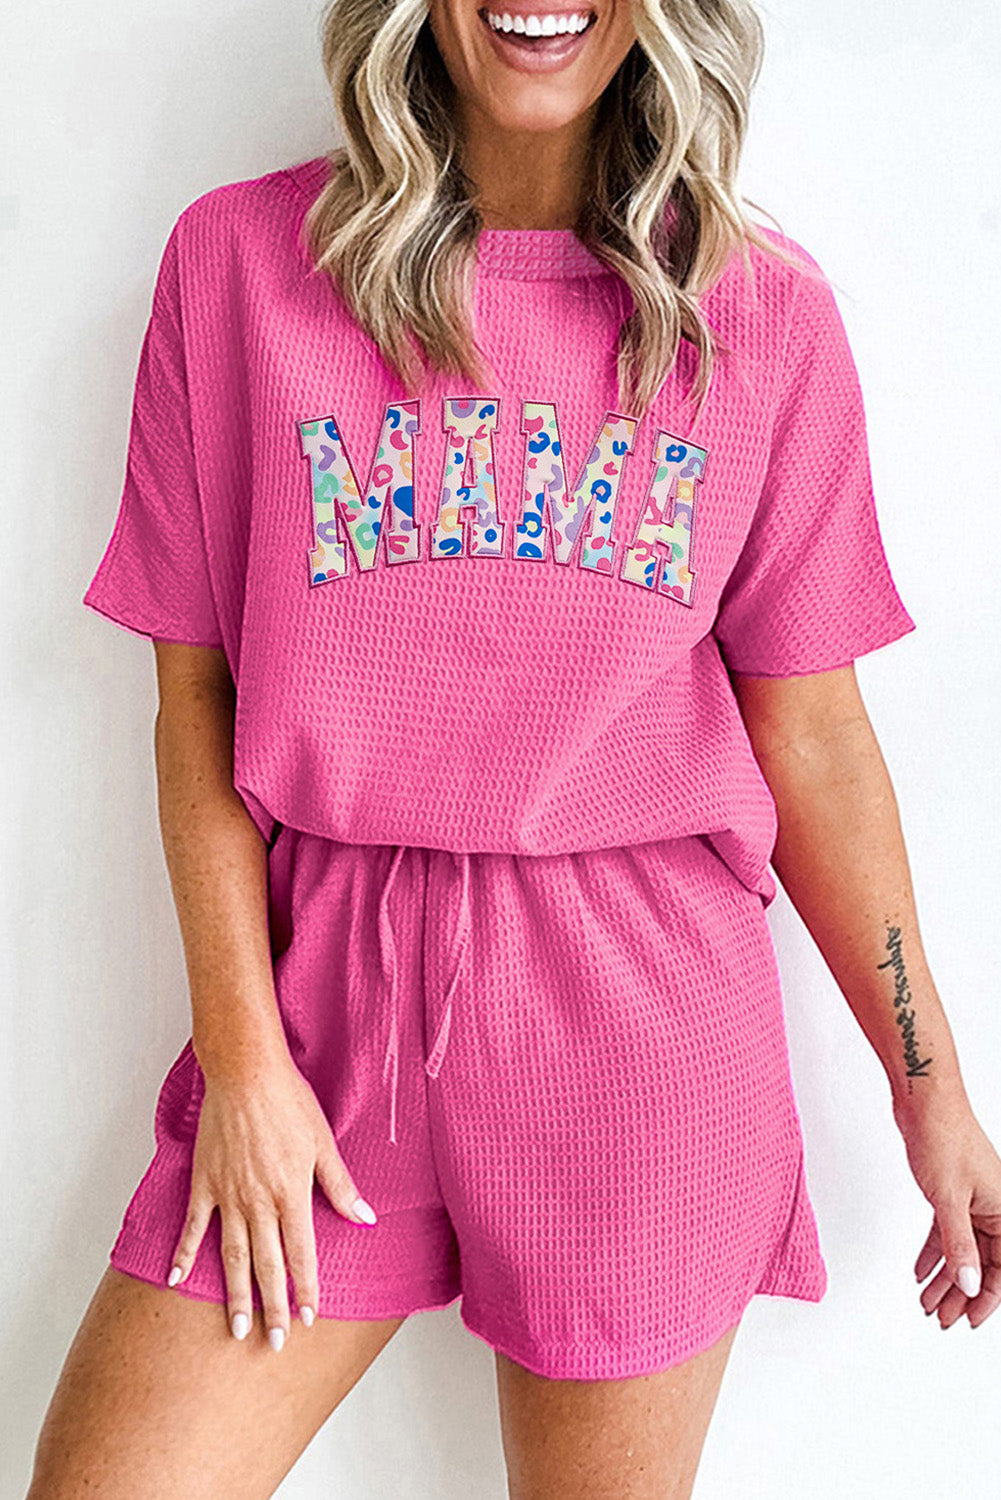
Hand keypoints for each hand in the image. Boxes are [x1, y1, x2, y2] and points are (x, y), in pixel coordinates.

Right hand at [165, 1048, 377, 1348]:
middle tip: (273, 1343)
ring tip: (236, 1329)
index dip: (305, 1288)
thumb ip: (340, 1186)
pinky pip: (192, 1226)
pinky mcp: (204, 1183)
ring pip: (231, 1255)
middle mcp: (258, 1201)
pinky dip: (183, 1255)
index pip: (300, 1253)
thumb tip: (365, 1219)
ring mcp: (228, 1195)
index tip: (308, 1319)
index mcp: (291, 1193)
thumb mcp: (323, 1142)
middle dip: (272, 1306)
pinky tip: (176, 1281)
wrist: (246, 1073)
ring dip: (234, 1294)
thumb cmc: (289, 1102)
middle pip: (265, 1264)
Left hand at [893, 1089, 1000, 1329]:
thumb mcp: (949, 1199)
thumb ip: (959, 1246)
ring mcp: (972, 1199)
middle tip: (941, 1318)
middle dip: (961, 1294)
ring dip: (945, 1276)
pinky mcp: (951, 1190)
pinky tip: (921, 1271)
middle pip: (982, 1263)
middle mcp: (994, 1208)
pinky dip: (934, 1251)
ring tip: (927, 1302)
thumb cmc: (944, 1136)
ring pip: (962, 1249)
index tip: (967, 1321)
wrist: (924, 1100)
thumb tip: (970, 1285)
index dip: (985, 1300)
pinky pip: (947, 1230)